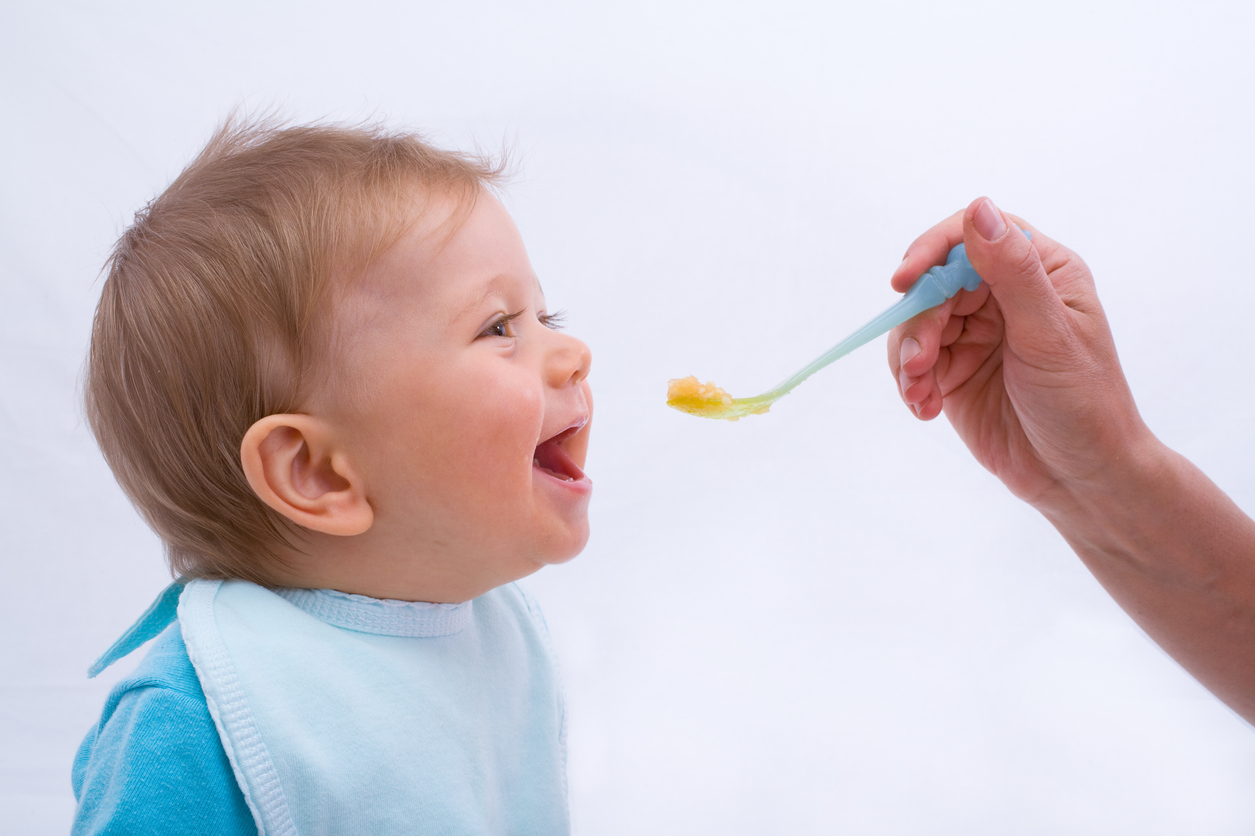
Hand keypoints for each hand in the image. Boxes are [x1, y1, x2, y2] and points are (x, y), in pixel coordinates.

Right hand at [887, 197, 1156, 511]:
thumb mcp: (1049, 335)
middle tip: (918, 366)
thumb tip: (978, 208)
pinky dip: (910, 384)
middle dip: (918, 325)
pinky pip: (912, 361)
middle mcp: (1004, 295)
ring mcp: (976, 334)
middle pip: (934, 284)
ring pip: (916, 324)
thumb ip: (1012, 272)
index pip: (972, 237)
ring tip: (921, 396)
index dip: (932, 251)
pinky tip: (925, 409)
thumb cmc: (1084, 404)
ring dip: (909, 359)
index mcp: (1039, 271)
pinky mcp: (954, 371)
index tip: (904, 282)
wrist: (1080, 480)